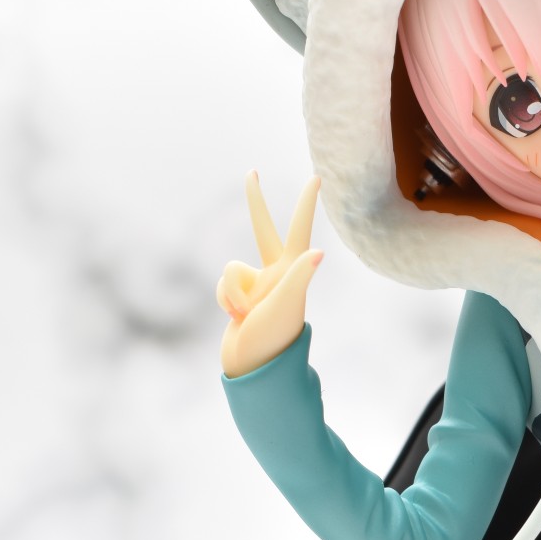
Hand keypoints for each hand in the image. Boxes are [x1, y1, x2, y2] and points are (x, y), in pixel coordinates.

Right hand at [218, 174, 322, 376]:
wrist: (252, 366)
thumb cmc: (272, 337)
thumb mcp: (286, 304)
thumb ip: (298, 276)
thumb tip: (318, 253)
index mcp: (291, 271)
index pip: (299, 229)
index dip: (305, 203)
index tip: (316, 178)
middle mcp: (275, 274)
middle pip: (261, 229)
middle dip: (255, 202)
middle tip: (251, 173)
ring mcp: (256, 285)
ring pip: (230, 269)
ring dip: (231, 293)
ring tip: (246, 316)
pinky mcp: (238, 296)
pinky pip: (222, 286)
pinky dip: (225, 301)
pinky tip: (238, 320)